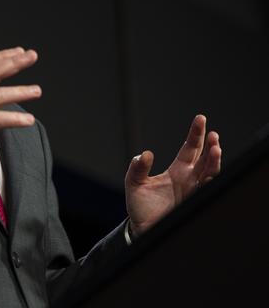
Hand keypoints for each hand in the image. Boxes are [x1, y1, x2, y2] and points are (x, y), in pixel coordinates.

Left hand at [125, 114, 221, 237]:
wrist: (142, 230)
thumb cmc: (140, 206)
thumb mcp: (133, 183)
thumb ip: (137, 167)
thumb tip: (145, 154)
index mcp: (177, 171)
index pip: (190, 148)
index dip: (196, 134)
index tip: (201, 119)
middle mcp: (189, 179)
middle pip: (204, 158)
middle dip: (210, 145)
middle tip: (212, 134)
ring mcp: (194, 192)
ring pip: (210, 173)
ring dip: (214, 161)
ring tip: (215, 149)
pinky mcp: (194, 203)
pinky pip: (206, 191)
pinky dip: (210, 181)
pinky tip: (212, 173)